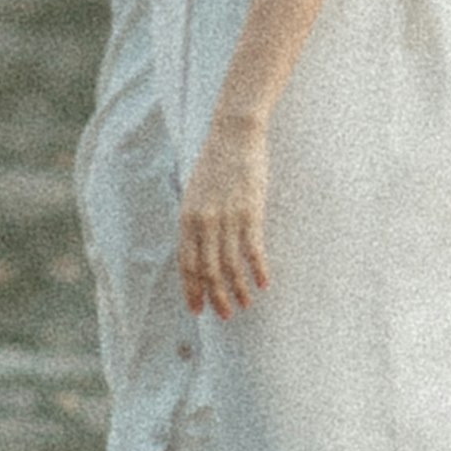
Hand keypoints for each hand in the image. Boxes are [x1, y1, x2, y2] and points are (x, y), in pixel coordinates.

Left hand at [177, 109, 271, 320]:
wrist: (234, 134)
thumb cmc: (215, 163)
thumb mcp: (195, 193)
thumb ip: (195, 221)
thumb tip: (198, 249)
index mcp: (187, 218)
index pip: (187, 264)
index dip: (192, 290)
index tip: (198, 310)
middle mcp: (204, 222)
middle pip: (208, 270)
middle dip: (216, 297)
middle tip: (225, 315)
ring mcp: (227, 217)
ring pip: (231, 265)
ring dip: (238, 290)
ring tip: (245, 305)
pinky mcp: (250, 212)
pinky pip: (253, 250)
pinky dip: (258, 270)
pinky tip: (264, 284)